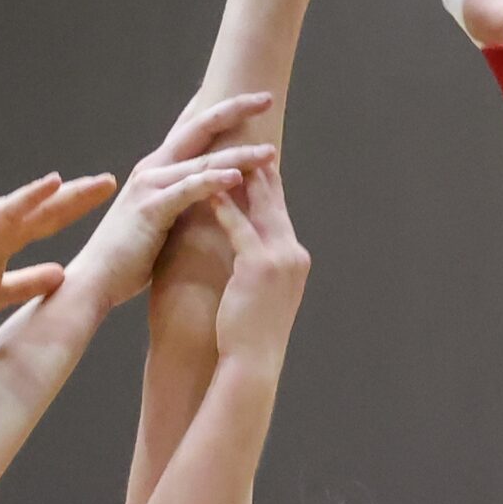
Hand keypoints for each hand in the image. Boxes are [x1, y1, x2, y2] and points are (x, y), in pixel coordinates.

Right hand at [0, 172, 117, 334]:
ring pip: (6, 210)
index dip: (79, 206)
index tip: (109, 193)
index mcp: (7, 239)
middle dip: (72, 195)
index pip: (51, 219)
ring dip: (30, 197)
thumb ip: (29, 282)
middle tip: (107, 181)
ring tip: (57, 183)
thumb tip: (63, 275)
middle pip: (39, 208)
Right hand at [65, 92, 275, 310]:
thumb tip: (206, 200)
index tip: (247, 95)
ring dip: (239, 155)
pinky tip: (238, 177)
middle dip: (235, 109)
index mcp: (156, 170)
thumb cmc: (127, 258)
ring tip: (270, 151)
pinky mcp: (150, 208)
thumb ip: (179, 202)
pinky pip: (188, 190)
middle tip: (268, 97)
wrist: (95, 279)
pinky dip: (214, 181)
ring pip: (203, 161)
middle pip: (199, 128)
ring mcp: (149, 186)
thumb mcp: (158, 220)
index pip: (191, 129)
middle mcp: (152, 169)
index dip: (218, 109)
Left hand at [209, 158, 306, 364]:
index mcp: (293, 259)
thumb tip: (243, 254)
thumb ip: (254, 269)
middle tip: (240, 139)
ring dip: (242, 179)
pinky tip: (209, 189)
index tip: (251, 160)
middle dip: (258, 169)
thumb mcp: (257, 295)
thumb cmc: (246, 335)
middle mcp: (292, 253)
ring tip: (225, 151)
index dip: (265, 185)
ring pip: (260, 208)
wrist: (252, 364)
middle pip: (274, 201)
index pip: (278, 212)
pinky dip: (225, 208)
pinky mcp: (259, 266)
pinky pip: (240, 228)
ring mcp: (280, 258)